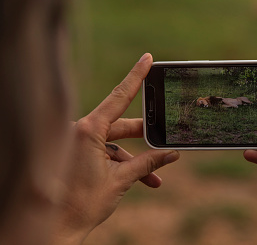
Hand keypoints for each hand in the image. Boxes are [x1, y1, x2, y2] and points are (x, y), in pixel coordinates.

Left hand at [53, 53, 179, 243]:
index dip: (136, 77)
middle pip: (120, 124)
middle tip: (166, 132)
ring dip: (134, 159)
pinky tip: (142, 180)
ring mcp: (78, 144)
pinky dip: (122, 165)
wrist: (54, 228)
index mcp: (88, 130)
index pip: (118, 97)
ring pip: (114, 143)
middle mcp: (80, 132)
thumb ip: (147, 163)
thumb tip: (172, 154)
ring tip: (155, 176)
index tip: (147, 59)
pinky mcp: (78, 156)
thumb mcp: (120, 181)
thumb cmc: (81, 204)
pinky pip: (105, 154)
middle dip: (144, 135)